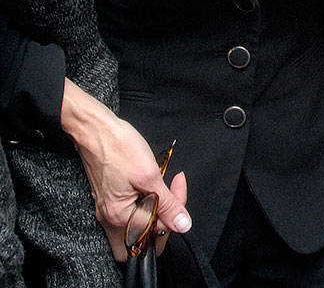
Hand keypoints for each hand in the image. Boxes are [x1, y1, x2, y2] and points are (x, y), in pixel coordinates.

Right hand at [60, 80, 190, 261]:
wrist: (95, 130)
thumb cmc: (119, 147)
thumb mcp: (150, 175)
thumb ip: (167, 204)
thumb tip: (183, 225)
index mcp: (120, 217)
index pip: (157, 231)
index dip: (175, 211)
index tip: (178, 185)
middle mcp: (110, 220)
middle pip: (144, 239)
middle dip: (163, 221)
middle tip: (171, 195)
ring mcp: (107, 211)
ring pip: (138, 227)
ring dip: (155, 212)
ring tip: (160, 189)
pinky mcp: (108, 201)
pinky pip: (130, 214)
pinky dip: (144, 204)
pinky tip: (149, 186)